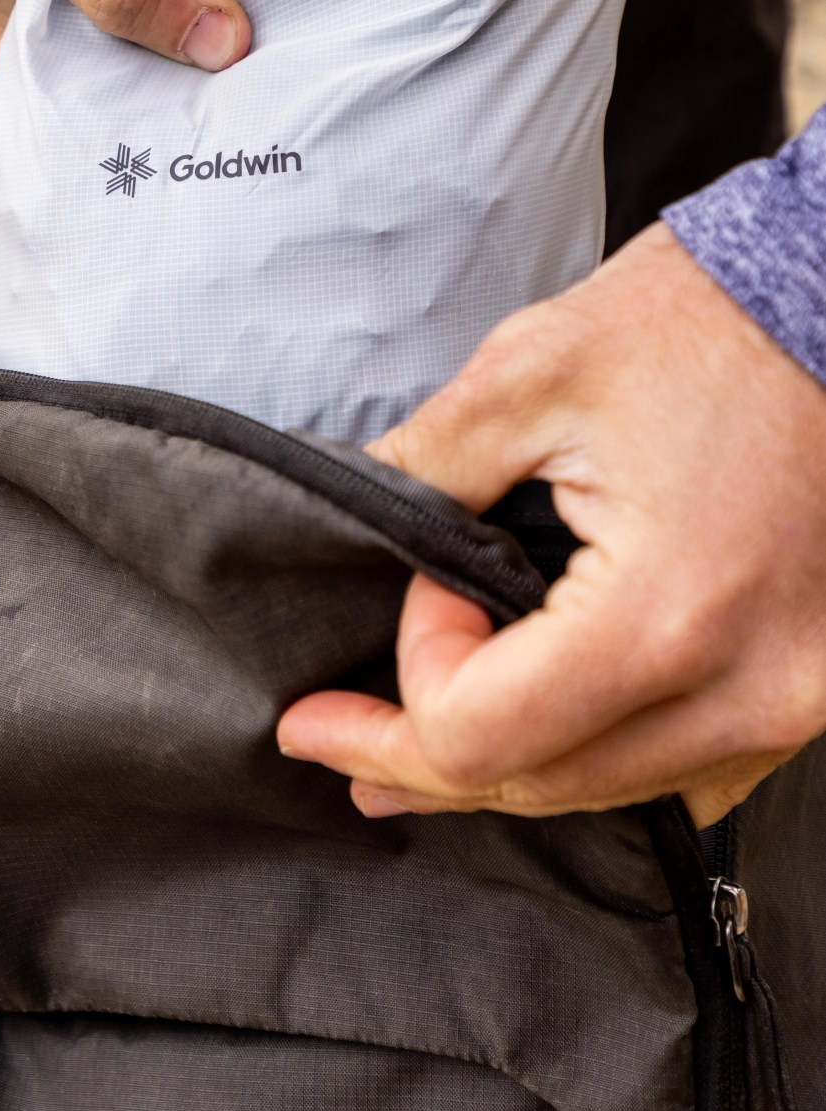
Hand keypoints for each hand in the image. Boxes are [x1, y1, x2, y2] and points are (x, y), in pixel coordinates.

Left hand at [277, 223, 825, 827]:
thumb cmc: (703, 320)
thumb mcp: (531, 373)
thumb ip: (424, 469)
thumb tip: (349, 523)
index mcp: (666, 614)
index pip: (484, 734)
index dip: (411, 679)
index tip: (417, 586)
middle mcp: (747, 687)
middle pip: (543, 785)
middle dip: (419, 760)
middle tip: (333, 742)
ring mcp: (797, 699)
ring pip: (615, 791)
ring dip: (510, 773)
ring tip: (411, 765)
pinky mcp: (816, 684)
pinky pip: (694, 769)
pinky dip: (604, 759)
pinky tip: (551, 739)